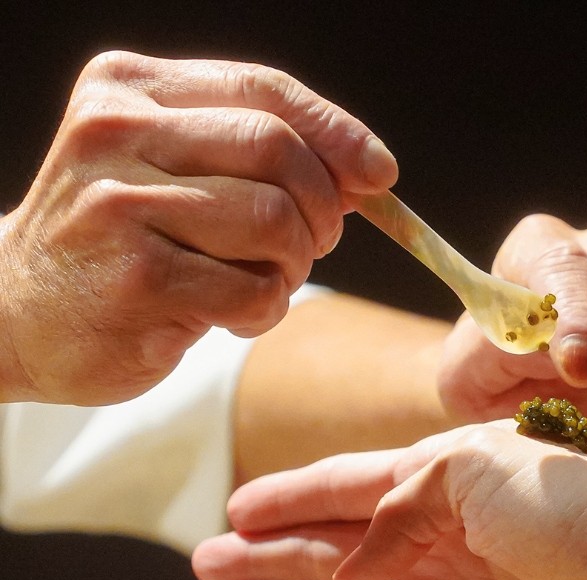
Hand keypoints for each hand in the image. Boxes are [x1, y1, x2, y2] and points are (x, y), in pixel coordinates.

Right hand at [0, 51, 396, 404]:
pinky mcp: (136, 281)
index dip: (337, 132)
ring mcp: (120, 207)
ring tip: (262, 278)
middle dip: (322, 206)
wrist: (18, 312)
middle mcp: (116, 134)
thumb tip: (368, 169)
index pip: (264, 90)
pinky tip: (229, 312)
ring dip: (293, 263)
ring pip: (274, 222)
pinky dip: (266, 308)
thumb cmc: (118, 238)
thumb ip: (256, 154)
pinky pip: (255, 289)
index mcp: (129, 89)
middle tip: (313, 242)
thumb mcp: (171, 168)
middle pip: (278, 152)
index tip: (380, 173)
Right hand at [193, 423, 586, 579]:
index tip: (235, 506)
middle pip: (335, 552)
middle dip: (271, 555)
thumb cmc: (585, 504)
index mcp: (442, 481)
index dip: (289, 498)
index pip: (346, 488)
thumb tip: (350, 564)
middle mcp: (442, 543)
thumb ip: (397, 509)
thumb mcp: (474, 469)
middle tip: (206, 561)